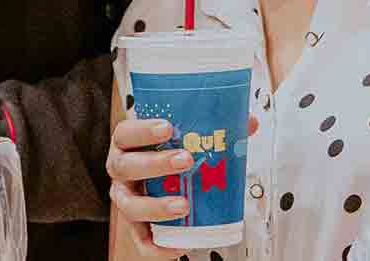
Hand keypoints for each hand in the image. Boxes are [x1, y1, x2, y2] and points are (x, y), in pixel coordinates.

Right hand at [106, 114, 260, 258]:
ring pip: (130, 205)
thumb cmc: (164, 153)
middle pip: (127, 166)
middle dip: (156, 164)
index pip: (125, 133)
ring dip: (156, 206)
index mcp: (128, 144)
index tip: (167, 128)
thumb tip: (248, 123)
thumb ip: (212, 127)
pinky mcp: (134, 225)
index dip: (143, 130)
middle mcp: (121, 170)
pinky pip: (140, 239)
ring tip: (183, 206)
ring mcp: (125, 198)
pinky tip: (176, 246)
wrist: (153, 176)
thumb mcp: (181, 136)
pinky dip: (156, 246)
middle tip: (186, 161)